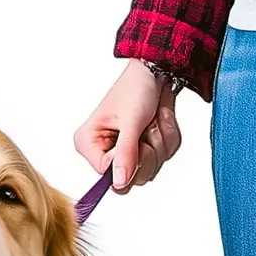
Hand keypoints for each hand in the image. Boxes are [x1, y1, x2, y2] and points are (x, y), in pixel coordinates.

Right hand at [74, 59, 182, 193]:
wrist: (156, 72)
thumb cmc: (136, 88)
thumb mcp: (130, 121)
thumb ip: (125, 153)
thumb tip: (118, 183)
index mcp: (88, 144)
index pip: (107, 176)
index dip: (127, 164)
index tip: (135, 142)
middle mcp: (104, 151)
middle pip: (133, 178)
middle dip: (148, 151)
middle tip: (145, 127)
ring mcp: (126, 152)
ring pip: (152, 168)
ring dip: (159, 141)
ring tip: (151, 120)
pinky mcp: (145, 150)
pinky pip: (164, 158)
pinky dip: (167, 138)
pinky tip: (158, 121)